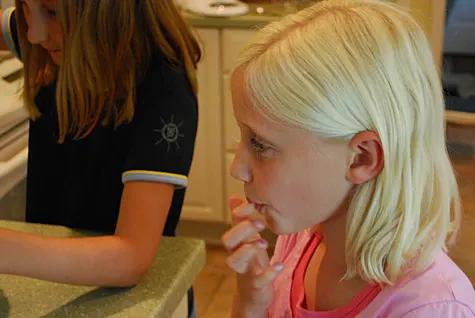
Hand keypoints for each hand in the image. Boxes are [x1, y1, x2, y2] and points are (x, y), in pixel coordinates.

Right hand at [221, 196, 283, 316]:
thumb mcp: (249, 239)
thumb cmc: (252, 262)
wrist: (253, 294)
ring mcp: (245, 271)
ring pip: (233, 261)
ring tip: (265, 243)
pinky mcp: (256, 286)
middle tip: (260, 223)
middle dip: (242, 229)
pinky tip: (279, 265)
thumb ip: (242, 220)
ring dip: (248, 250)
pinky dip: (269, 273)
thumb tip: (234, 197)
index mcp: (238, 243)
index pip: (231, 225)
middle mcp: (238, 255)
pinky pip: (258, 281)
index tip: (252, 205)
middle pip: (227, 241)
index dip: (239, 214)